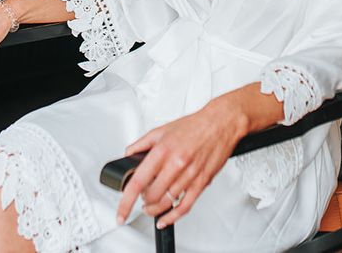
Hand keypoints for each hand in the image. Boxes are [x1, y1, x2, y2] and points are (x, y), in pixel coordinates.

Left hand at [116, 101, 245, 227]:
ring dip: (155, 209)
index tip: (120, 213)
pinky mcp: (202, 183)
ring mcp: (190, 175)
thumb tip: (128, 155)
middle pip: (152, 196)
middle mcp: (176, 164)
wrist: (220, 123)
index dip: (126, 202)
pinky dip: (173, 217)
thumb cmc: (194, 126)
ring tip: (151, 206)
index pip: (138, 181)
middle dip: (143, 201)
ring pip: (167, 203)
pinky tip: (165, 218)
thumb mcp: (161, 130)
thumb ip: (141, 144)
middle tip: (141, 198)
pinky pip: (185, 207)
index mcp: (163, 151)